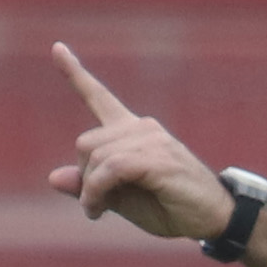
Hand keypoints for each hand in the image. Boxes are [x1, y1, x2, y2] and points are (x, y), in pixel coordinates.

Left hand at [47, 43, 231, 242]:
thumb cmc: (171, 207)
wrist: (213, 218)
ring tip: (98, 211)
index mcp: (133, 132)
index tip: (56, 48)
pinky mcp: (159, 158)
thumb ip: (91, 186)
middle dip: (84, 177)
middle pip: (86, 142)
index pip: (100, 97)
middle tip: (94, 205)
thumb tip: (53, 177)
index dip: (75, 74)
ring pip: (97, 157)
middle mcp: (142, 128)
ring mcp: (153, 140)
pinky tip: (99, 209)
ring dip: (90, 190)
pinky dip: (97, 191)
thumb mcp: (123, 200)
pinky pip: (112, 169)